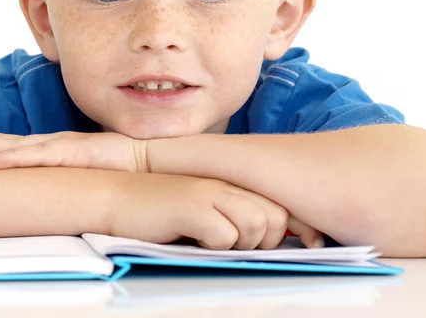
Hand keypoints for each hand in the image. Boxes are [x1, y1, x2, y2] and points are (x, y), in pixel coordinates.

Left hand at [0, 131, 146, 171]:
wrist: (145, 156)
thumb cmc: (114, 163)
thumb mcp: (79, 167)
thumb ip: (60, 170)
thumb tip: (43, 181)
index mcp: (50, 147)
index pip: (7, 145)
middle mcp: (50, 143)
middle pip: (1, 141)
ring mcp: (60, 146)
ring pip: (13, 146)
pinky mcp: (74, 153)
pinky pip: (39, 156)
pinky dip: (13, 158)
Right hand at [110, 173, 324, 249]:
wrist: (117, 198)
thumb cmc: (161, 212)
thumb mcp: (205, 211)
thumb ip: (237, 217)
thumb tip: (276, 238)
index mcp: (232, 181)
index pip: (282, 204)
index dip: (297, 228)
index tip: (308, 244)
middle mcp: (226, 180)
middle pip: (276, 217)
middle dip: (264, 241)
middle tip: (232, 245)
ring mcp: (211, 190)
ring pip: (256, 227)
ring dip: (237, 244)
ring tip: (209, 240)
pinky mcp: (193, 204)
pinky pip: (224, 236)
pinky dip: (212, 245)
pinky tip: (190, 235)